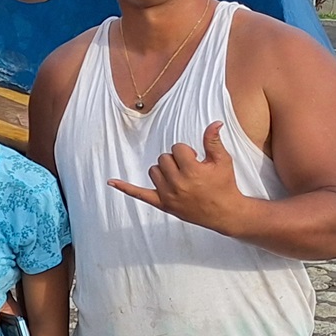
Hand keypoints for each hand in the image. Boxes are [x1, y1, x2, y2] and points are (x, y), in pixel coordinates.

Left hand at [110, 121, 249, 235]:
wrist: (224, 212)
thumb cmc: (224, 185)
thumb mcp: (223, 161)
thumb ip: (213, 141)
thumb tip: (214, 122)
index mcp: (192, 171)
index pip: (177, 149)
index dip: (186, 151)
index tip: (196, 159)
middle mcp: (177, 184)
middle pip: (163, 158)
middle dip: (175, 160)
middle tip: (189, 169)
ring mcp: (168, 195)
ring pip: (154, 171)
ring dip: (164, 170)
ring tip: (180, 177)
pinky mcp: (162, 204)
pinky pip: (139, 194)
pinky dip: (125, 188)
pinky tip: (111, 181)